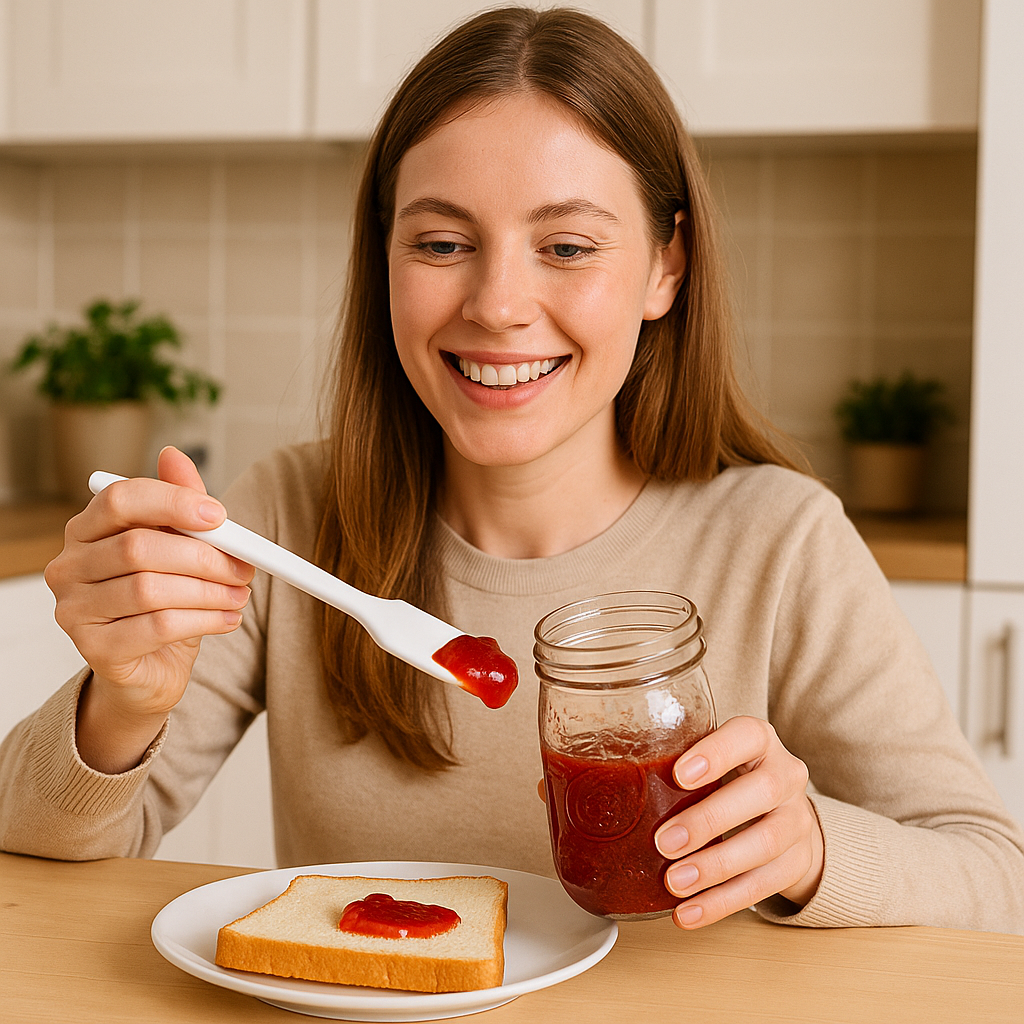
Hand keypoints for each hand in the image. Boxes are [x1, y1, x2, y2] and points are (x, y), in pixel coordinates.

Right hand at [45, 447, 253, 770]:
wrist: (150, 666)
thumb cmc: (163, 599)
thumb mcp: (177, 545)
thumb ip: (178, 503)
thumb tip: (174, 455)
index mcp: (86, 530)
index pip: (120, 499)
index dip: (173, 502)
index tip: (220, 516)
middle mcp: (69, 566)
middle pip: (140, 547)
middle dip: (204, 556)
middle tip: (244, 568)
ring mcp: (74, 610)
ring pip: (150, 589)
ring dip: (208, 592)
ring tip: (240, 595)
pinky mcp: (94, 649)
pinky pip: (156, 628)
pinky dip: (203, 621)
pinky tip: (227, 620)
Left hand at [653, 716, 823, 928]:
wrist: (783, 811)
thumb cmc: (728, 778)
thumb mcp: (705, 759)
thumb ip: (662, 763)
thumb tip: (579, 785)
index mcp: (759, 740)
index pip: (748, 735)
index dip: (716, 753)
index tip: (679, 775)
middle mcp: (785, 774)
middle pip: (761, 791)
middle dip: (710, 820)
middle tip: (665, 843)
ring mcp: (796, 820)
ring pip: (766, 843)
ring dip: (715, 867)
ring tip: (675, 882)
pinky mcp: (797, 861)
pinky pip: (764, 885)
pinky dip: (723, 902)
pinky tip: (689, 912)